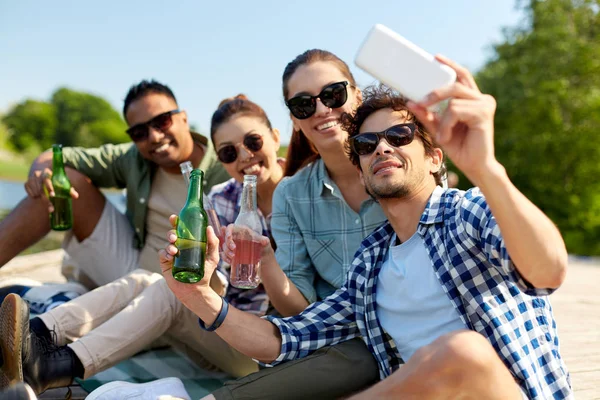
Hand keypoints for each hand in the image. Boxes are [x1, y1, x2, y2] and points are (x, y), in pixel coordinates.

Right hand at [24, 168, 78, 211]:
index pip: (47, 179)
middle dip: (45, 196)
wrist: (45, 179)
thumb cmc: (57, 183)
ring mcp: (31, 178)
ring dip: (41, 198)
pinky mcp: (26, 183)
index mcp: (48, 172)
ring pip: (35, 191)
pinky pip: (29, 192)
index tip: (53, 195)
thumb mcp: (63, 185)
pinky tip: (37, 197)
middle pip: (40, 186)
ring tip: (46, 202)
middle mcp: (38, 174)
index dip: (49, 187)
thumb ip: (69, 190)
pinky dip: (33, 196)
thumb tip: (76, 196)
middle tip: (50, 205)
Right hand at [158, 214, 220, 306]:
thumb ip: (213, 243)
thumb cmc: (205, 273)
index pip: (182, 230)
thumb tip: (209, 227)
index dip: (176, 222)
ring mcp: (172, 255)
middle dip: (171, 232)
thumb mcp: (213, 257)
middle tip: (175, 237)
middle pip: (172, 234)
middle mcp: (180, 247)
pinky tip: (171, 257)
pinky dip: (164, 253)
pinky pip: (161, 254)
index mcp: (189, 243)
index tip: (175, 218)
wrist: (197, 290)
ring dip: (169, 244)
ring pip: (166, 243)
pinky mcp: (165, 264)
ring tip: (174, 250)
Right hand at [221, 224, 272, 265]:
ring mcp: (231, 245)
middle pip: (225, 238)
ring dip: (226, 252)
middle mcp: (234, 237)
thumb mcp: (264, 242)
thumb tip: (265, 241)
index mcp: (240, 231)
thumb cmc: (262, 246)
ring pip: (223, 247)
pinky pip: (224, 254)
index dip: (227, 232)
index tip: (229, 238)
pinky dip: (225, 258)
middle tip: (234, 250)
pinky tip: (230, 261)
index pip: (230, 228)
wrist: (263, 257)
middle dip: (227, 245)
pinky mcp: (231, 253)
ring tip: (233, 257)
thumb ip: (264, 240)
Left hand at [407, 55, 498, 183]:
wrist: (475, 166)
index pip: (462, 76)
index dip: (450, 65)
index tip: (435, 57)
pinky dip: (447, 125)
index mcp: (473, 99)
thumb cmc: (460, 147)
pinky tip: (448, 138)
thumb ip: (427, 115)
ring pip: (453, 101)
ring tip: (443, 136)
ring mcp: (485, 104)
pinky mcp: (484, 114)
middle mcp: (482, 98)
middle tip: (421, 102)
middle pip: (455, 84)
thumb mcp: (438, 128)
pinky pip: (456, 111)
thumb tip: (410, 102)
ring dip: (442, 121)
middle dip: (435, 92)